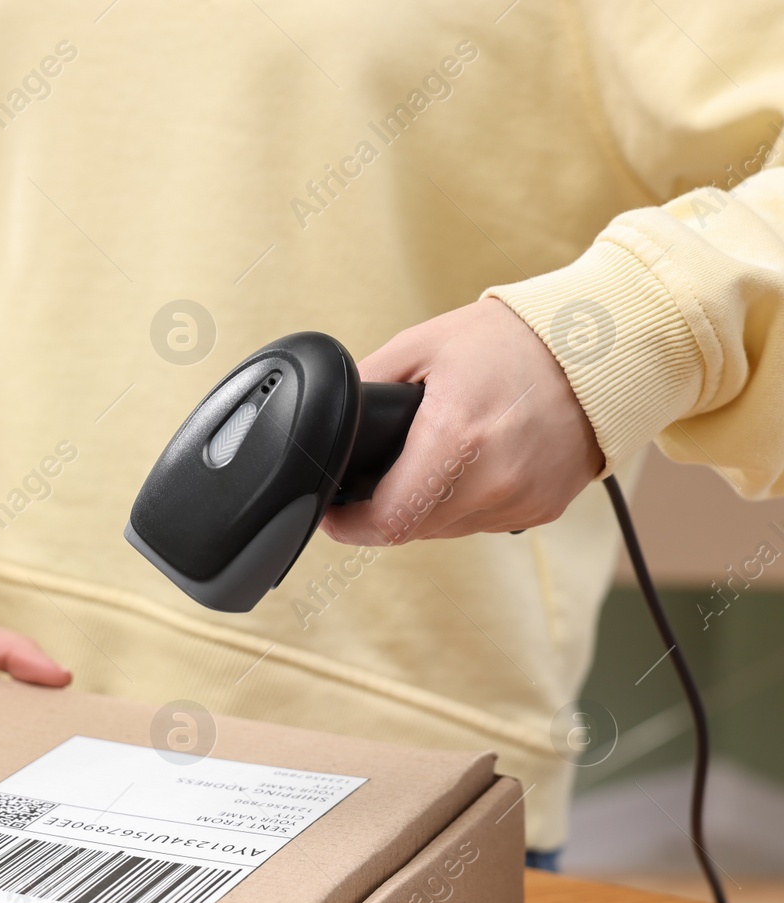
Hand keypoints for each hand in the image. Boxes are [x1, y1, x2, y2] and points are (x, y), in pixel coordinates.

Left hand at [321, 297, 603, 545]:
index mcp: (456, 440)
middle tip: (378, 478)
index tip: (333, 515)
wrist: (601, 347)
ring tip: (431, 461)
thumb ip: (368, 385)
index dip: (350, 526)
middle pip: (413, 528)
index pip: (388, 521)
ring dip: (427, 508)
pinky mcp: (544, 508)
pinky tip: (472, 464)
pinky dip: (466, 503)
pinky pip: (484, 523)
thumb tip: (335, 422)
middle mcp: (494, 481)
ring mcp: (523, 500)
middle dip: (386, 508)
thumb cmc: (511, 340)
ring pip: (447, 530)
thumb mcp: (421, 346)